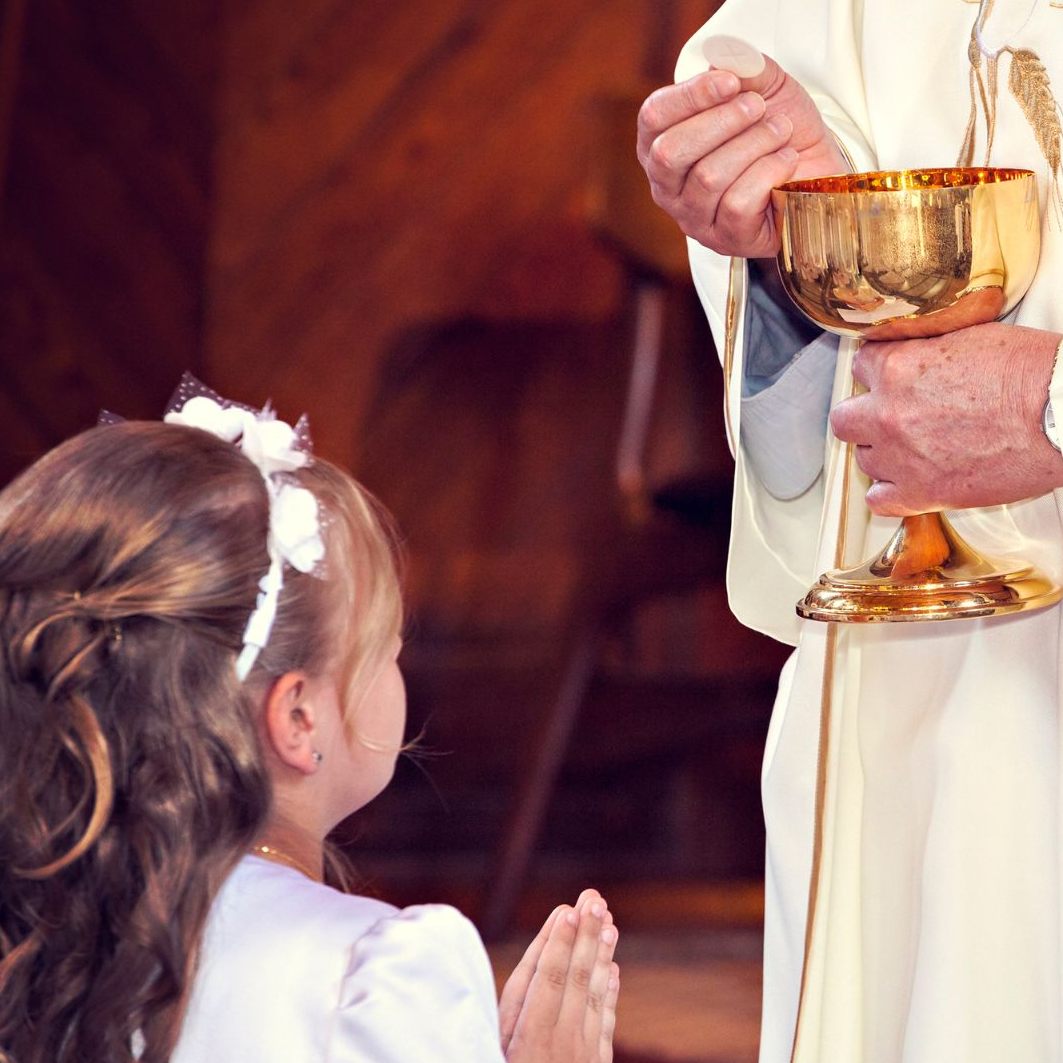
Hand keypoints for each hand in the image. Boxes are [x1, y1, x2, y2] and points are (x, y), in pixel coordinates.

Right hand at [499, 888, 619, 1061]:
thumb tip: (540, 954)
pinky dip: (609, 992)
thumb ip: (514, 1002)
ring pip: (595, 995)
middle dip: (586, 935)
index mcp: (531, 1036)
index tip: (567, 909)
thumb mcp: (498, 1044)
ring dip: (602, 955)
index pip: (549, 978)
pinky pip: (606, 1023)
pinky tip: (611, 968)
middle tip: (594, 899)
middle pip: (577, 979)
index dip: (559, 943)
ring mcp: (584, 1054)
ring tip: (609, 922)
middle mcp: (563, 1042)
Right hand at [636, 57, 847, 257]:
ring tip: (780, 131)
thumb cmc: (778, 130)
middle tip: (758, 108)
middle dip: (721, 123)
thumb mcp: (763, 86)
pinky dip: (769, 173)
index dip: (690, 96)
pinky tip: (785, 163)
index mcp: (661, 144)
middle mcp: (668, 187)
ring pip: (708, 178)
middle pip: (670, 153)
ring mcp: (693, 219)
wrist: (818, 169)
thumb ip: (741, 66)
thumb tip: (720, 58)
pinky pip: (737, 204)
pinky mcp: (725, 239)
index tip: (731, 82)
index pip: (653, 118)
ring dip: (754, 145)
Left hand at [829, 323, 1062, 515]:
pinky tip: (910, 482)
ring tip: (915, 449)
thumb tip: (914, 352)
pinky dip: (890, 493)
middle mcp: (888, 414)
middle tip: (893, 417)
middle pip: (845, 420)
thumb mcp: (969, 338)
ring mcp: (900, 457)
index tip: (891, 378)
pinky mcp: (920, 494)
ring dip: (883, 454)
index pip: (860, 366)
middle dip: (865, 417)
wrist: (1061, 414)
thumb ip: (926, 350)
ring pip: (863, 460)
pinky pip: (878, 500)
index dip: (879, 372)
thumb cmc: (1030, 373)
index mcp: (898, 369)